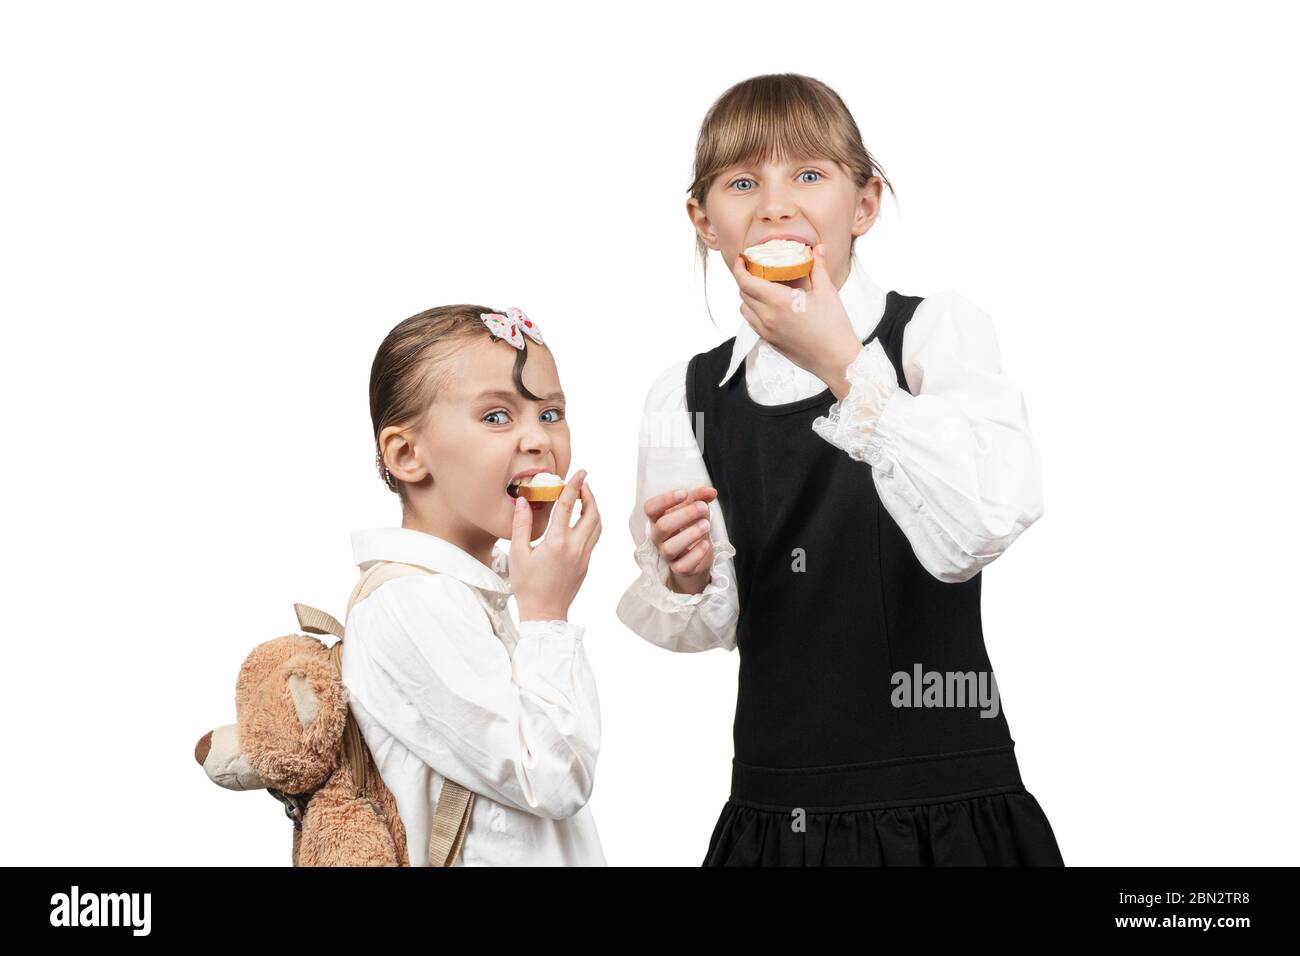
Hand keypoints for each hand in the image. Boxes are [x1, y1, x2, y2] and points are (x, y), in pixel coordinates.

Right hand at [510, 470, 600, 621]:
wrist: (544, 613)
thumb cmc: (527, 586)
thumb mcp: (517, 553)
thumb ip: (522, 525)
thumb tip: (525, 501)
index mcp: (557, 542)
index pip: (569, 506)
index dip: (574, 486)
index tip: (579, 472)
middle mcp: (575, 547)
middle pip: (592, 514)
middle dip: (589, 495)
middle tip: (582, 484)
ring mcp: (584, 556)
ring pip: (597, 526)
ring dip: (594, 509)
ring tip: (584, 499)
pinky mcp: (586, 564)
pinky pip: (594, 538)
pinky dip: (592, 523)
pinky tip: (581, 521)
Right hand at [643, 485, 717, 594]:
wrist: (698, 557)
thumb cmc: (691, 528)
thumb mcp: (696, 510)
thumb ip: (701, 498)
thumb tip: (711, 491)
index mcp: (658, 519)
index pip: (650, 509)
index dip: (664, 500)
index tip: (684, 493)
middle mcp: (659, 537)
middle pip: (663, 526)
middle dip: (685, 514)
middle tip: (703, 507)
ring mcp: (667, 554)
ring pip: (670, 547)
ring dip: (690, 534)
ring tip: (706, 525)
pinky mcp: (679, 568)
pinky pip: (683, 565)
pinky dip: (696, 554)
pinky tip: (706, 544)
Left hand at [732, 243, 863, 397]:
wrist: (836, 360)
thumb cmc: (834, 326)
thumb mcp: (827, 292)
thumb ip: (819, 267)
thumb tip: (819, 248)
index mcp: (779, 301)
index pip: (746, 282)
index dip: (739, 268)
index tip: (742, 259)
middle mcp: (767, 317)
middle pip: (743, 294)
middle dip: (745, 279)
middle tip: (756, 270)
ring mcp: (767, 332)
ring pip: (745, 310)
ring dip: (748, 297)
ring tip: (761, 289)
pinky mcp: (770, 342)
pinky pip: (752, 323)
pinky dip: (754, 312)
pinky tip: (769, 308)